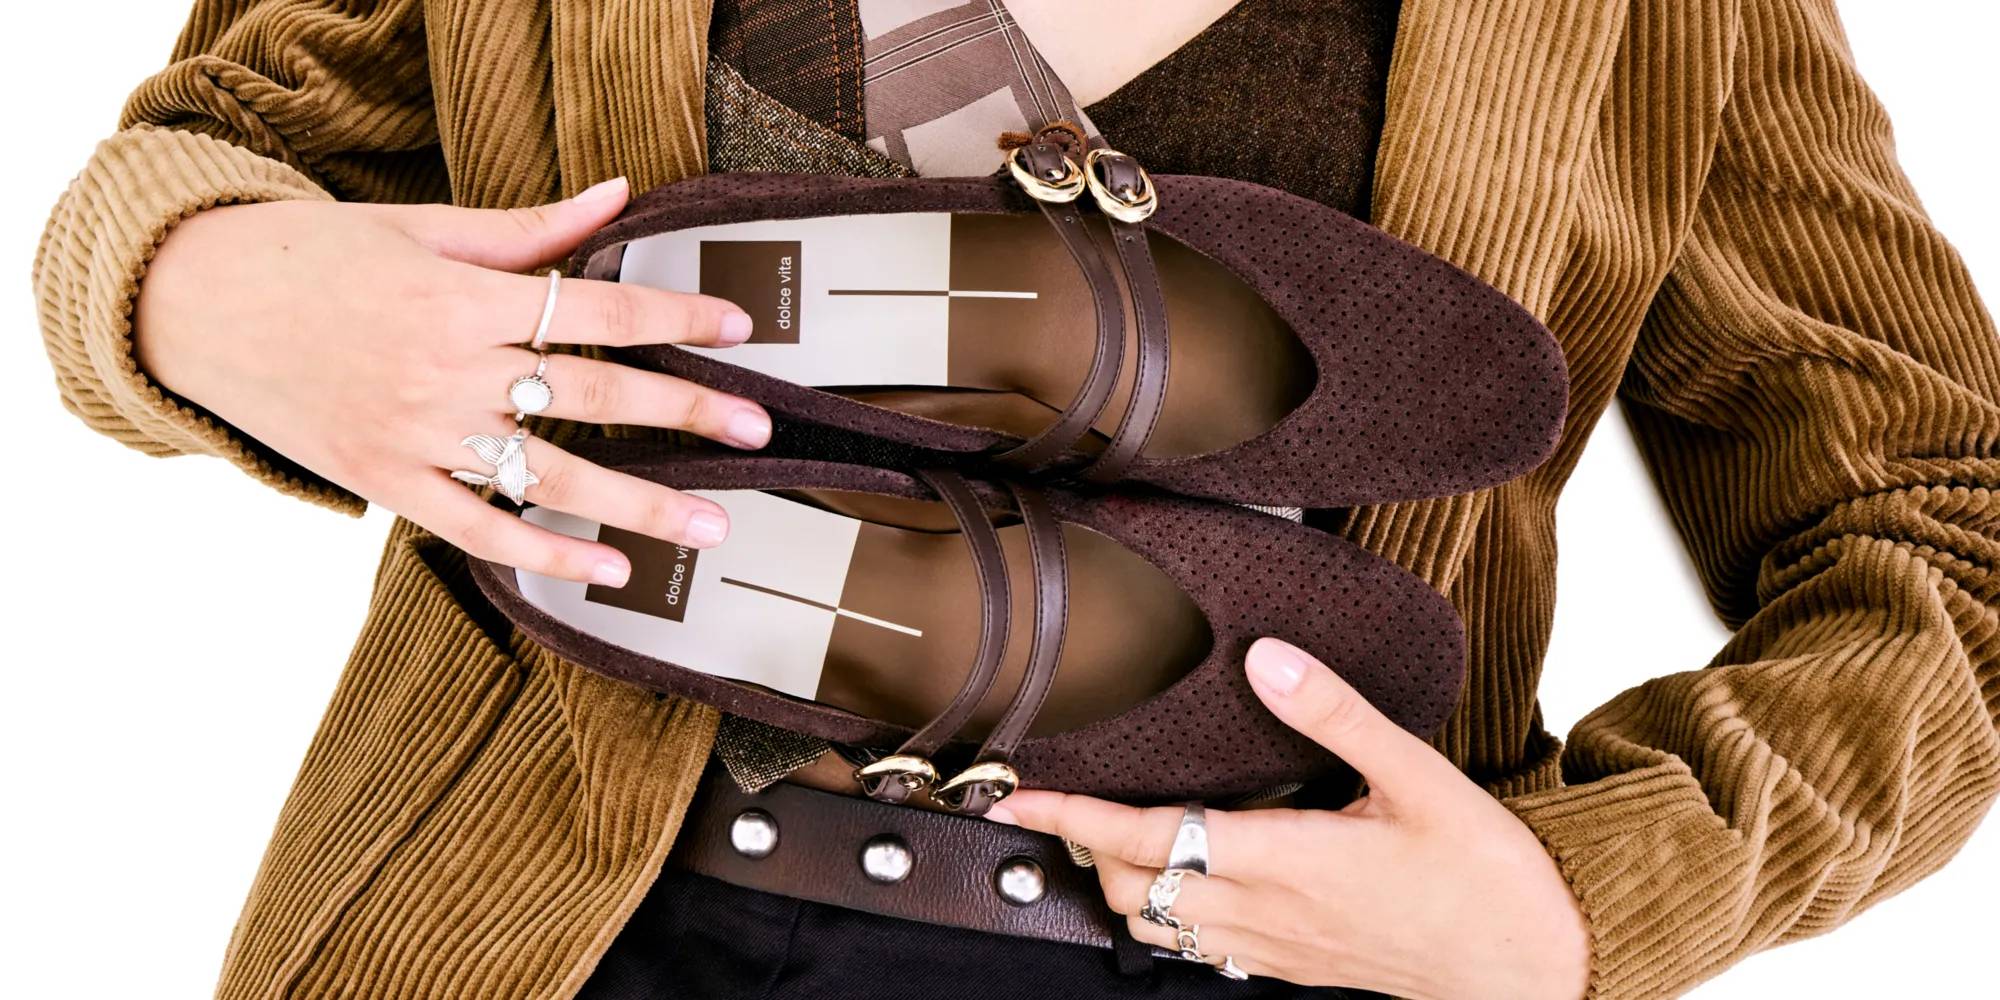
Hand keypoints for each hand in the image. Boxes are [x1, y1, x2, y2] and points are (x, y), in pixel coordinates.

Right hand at [135, 177, 768, 585]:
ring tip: (713, 527)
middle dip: (686, 415)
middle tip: (756, 432)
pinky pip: (481, 528)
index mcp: (466, 298)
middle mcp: (450, 372)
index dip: (677, 318)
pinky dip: (548, 554)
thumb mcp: (424, 229)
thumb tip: (619, 196)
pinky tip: (611, 570)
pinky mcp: (388, 483)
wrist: (194, 303)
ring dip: (643, 506)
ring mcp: (419, 435)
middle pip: (595, 396)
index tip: (738, 328)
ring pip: (553, 477)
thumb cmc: (313, 257)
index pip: (601, 310)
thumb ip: (530, 229)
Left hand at [989, 638, 1590, 999]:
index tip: (1017, 798)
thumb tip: (1269, 658)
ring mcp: (1273, 947)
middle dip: (1086, 845)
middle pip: (1130, 886)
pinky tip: (1183, 876)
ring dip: (1121, 881)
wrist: (1535, 965)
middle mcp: (1263, 911)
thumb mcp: (1417, 776)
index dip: (1071, 819)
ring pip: (1157, 925)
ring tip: (1108, 832)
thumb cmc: (1485, 875)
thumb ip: (1336, 714)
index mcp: (1284, 859)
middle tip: (1063, 798)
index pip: (1146, 839)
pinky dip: (1165, 912)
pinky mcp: (1292, 967)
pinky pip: (1200, 947)